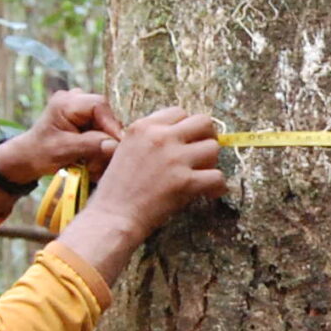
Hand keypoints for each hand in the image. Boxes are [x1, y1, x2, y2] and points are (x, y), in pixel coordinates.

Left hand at [0, 89, 128, 184]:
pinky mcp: (86, 118)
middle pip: (105, 115)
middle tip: (102, 160)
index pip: (99, 105)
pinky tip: (91, 158)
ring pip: (106, 124)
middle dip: (106, 138)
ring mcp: (81, 107)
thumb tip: (115, 144)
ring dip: (103, 144)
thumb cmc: (41, 153)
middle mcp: (76, 98)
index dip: (111, 124)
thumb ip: (90, 145)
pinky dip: (100, 145)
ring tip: (92, 163)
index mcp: (66, 102)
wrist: (29, 157)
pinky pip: (102, 129)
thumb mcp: (64, 150)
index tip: (118, 145)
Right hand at [57, 108, 225, 282]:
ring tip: (203, 174)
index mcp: (143, 127)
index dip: (186, 127)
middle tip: (203, 152)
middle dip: (207, 136)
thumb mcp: (125, 150)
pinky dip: (218, 187)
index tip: (187, 140)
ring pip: (214, 148)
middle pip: (203, 122)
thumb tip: (177, 137)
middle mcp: (160, 138)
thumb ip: (149, 139)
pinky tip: (211, 192)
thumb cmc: (116, 190)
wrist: (113, 217)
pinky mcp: (185, 182)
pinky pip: (218, 177)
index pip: (179, 112)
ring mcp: (174, 159)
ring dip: (211, 162)